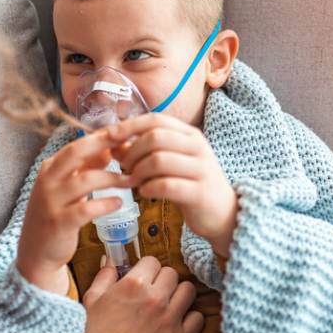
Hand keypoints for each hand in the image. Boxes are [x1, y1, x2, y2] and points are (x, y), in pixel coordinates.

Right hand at [17, 129, 132, 293]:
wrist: (36, 251)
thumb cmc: (57, 215)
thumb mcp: (68, 187)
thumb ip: (86, 168)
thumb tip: (109, 148)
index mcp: (51, 167)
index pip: (78, 144)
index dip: (102, 136)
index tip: (126, 131)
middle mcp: (48, 180)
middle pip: (76, 152)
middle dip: (104, 143)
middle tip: (130, 141)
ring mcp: (52, 201)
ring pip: (85, 180)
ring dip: (112, 178)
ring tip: (132, 180)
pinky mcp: (59, 222)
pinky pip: (86, 209)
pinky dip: (105, 204)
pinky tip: (118, 203)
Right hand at [78, 257, 201, 332]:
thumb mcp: (93, 299)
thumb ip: (105, 275)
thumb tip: (110, 258)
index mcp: (133, 284)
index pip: (153, 261)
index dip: (146, 269)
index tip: (142, 279)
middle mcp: (155, 298)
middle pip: (172, 274)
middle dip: (162, 280)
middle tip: (153, 292)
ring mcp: (169, 319)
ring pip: (188, 291)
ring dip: (178, 294)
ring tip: (167, 303)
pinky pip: (198, 318)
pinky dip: (190, 318)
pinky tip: (177, 321)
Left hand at [108, 114, 238, 258]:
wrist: (224, 213)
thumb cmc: (191, 184)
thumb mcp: (170, 163)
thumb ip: (145, 151)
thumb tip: (113, 144)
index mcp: (190, 134)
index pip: (155, 119)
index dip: (129, 126)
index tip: (109, 136)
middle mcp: (198, 147)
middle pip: (155, 137)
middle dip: (132, 152)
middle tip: (124, 167)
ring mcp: (201, 169)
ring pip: (158, 160)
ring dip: (138, 172)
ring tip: (135, 182)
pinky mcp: (200, 192)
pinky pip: (166, 185)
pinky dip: (149, 188)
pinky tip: (146, 193)